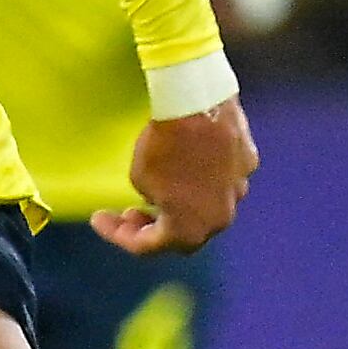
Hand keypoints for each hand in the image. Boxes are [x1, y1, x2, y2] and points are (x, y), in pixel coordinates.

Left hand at [93, 96, 255, 255]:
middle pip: (183, 233)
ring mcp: (238, 190)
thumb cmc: (164, 146)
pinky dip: (205, 177)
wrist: (198, 103)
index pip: (146, 245)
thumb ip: (152, 198)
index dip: (118, 234)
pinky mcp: (248, 163)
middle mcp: (219, 219)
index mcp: (189, 231)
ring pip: (208, 206)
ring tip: (164, 188)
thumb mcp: (140, 178)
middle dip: (155, 226)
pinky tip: (191, 159)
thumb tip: (163, 195)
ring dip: (185, 204)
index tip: (100, 219)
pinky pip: (223, 177)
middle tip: (131, 213)